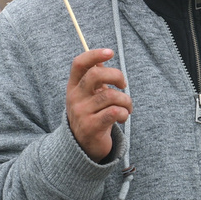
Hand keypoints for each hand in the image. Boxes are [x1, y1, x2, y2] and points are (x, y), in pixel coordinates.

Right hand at [66, 48, 130, 162]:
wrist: (82, 147)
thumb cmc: (91, 115)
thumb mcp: (88, 96)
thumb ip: (94, 79)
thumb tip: (101, 60)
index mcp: (73, 86)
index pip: (79, 64)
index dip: (95, 55)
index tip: (110, 52)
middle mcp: (74, 98)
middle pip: (96, 75)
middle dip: (117, 76)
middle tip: (123, 85)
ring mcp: (81, 113)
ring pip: (111, 96)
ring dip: (126, 100)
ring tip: (127, 107)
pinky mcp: (91, 127)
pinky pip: (114, 112)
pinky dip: (124, 113)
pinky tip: (123, 117)